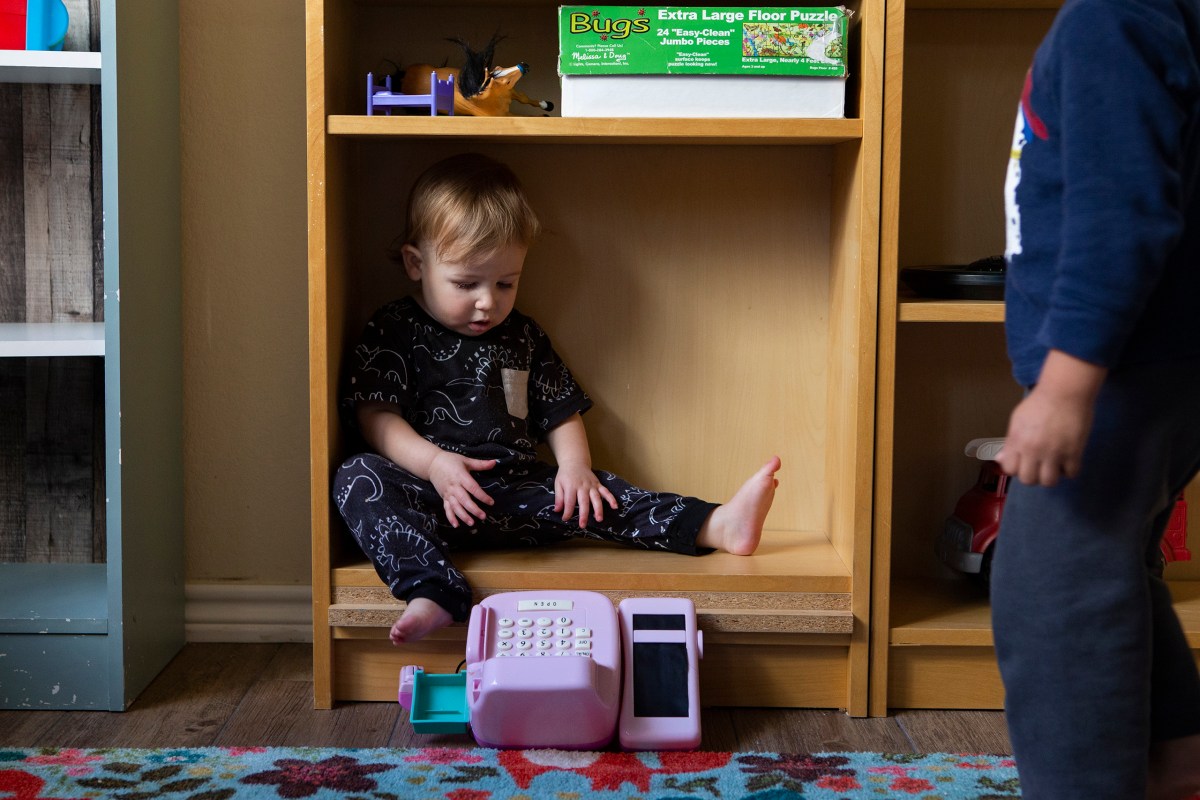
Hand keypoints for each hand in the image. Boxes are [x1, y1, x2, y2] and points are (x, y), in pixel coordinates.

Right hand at [427, 451, 495, 526]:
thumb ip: (480, 464)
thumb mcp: (466, 460)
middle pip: (464, 500)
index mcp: (461, 476)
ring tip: (471, 523)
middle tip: (483, 516)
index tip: (491, 502)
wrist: (431, 463)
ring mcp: (448, 493)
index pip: (473, 488)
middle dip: (473, 509)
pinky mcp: (443, 497)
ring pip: (455, 506)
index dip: (482, 496)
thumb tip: (494, 462)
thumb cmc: (450, 460)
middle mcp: (454, 486)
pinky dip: (450, 517)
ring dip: (463, 515)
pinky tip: (456, 525)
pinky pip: (447, 508)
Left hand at [554, 461, 617, 527]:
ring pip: (596, 498)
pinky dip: (611, 499)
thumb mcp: (558, 484)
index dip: (568, 512)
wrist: (575, 462)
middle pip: (584, 502)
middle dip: (584, 514)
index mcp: (571, 486)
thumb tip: (557, 510)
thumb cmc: (565, 475)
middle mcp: (582, 486)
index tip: (565, 519)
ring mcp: (592, 486)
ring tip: (599, 519)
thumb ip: (559, 498)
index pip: (569, 501)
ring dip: (598, 509)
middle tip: (583, 525)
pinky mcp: (598, 484)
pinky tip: (615, 506)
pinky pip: (606, 492)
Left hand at [995, 350, 1105, 486]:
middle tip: (1040, 466)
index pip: (1009, 469)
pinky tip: (1069, 460)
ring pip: (1049, 482)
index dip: (1017, 468)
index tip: (1024, 463)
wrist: (1065, 390)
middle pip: (1028, 480)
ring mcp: (1053, 452)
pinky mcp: (1074, 451)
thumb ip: (1010, 442)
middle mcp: (1032, 449)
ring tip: (1055, 466)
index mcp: (1016, 441)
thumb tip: (1000, 459)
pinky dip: (1070, 470)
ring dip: (1051, 476)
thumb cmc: (1039, 402)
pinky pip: (1071, 474)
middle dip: (1033, 476)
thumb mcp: (1017, 420)